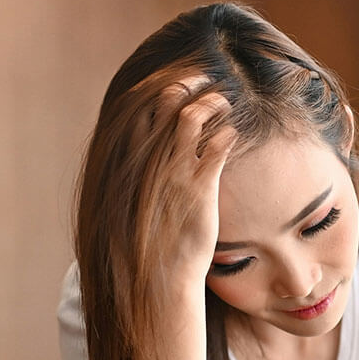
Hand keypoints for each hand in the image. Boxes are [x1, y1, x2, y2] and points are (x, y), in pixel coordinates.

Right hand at [139, 82, 237, 288]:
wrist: (155, 278)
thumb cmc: (144, 246)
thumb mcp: (125, 206)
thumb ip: (132, 178)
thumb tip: (138, 164)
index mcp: (128, 161)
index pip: (139, 107)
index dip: (160, 88)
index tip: (176, 83)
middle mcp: (149, 161)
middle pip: (166, 102)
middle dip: (187, 83)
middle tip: (204, 81)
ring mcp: (174, 172)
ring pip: (193, 116)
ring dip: (211, 102)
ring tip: (223, 102)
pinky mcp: (199, 187)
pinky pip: (217, 146)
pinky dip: (227, 133)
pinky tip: (232, 136)